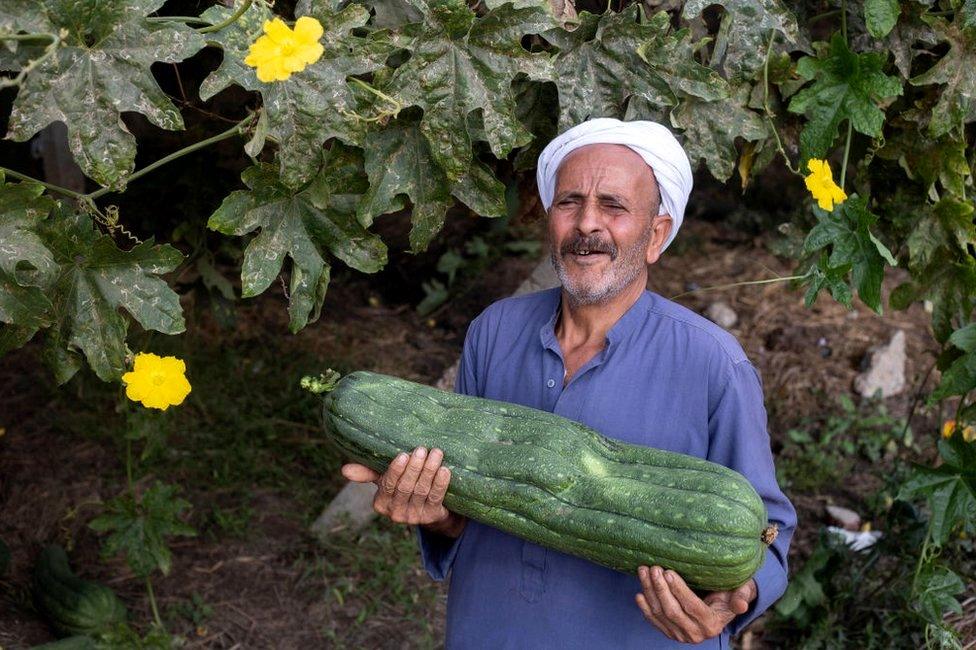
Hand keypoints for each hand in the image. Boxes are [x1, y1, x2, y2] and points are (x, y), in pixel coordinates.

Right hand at [341, 446, 465, 535]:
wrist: (429, 508)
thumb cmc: (402, 487)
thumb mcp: (384, 479)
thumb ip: (367, 473)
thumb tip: (344, 470)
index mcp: (381, 503)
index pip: (387, 485)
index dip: (396, 471)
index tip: (403, 454)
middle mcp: (396, 513)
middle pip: (406, 488)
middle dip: (414, 468)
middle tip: (422, 449)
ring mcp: (415, 517)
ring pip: (422, 491)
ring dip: (429, 471)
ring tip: (436, 453)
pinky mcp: (432, 517)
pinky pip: (436, 498)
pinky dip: (440, 483)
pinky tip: (444, 470)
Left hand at [635, 565, 756, 643]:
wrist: (722, 607)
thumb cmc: (731, 593)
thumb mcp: (741, 592)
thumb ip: (742, 596)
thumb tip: (741, 604)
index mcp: (712, 624)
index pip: (692, 606)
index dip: (679, 590)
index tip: (668, 572)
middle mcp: (696, 634)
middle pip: (672, 611)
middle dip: (660, 588)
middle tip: (653, 567)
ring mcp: (681, 635)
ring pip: (660, 614)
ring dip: (649, 592)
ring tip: (643, 572)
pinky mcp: (671, 633)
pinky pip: (654, 622)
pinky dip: (645, 608)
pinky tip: (639, 594)